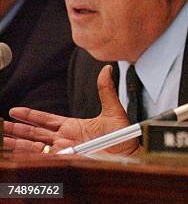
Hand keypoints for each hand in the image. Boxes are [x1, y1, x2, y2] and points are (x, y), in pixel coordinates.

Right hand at [3, 65, 138, 154]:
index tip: (14, 110)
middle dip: (17, 129)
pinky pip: (45, 159)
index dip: (30, 116)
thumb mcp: (113, 110)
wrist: (130, 154)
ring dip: (18, 143)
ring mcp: (65, 151)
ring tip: (3, 138)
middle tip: (2, 125)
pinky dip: (30, 156)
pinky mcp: (68, 162)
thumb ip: (105, 90)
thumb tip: (106, 69)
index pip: (46, 120)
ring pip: (35, 147)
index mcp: (73, 126)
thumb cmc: (123, 136)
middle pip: (35, 134)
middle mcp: (66, 139)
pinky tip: (19, 151)